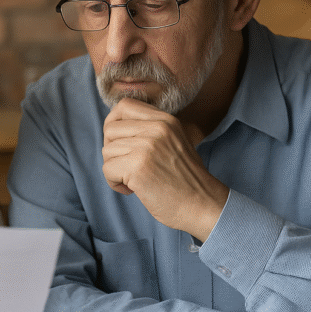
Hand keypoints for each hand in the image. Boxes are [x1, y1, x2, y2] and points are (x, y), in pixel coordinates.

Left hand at [101, 98, 228, 239]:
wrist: (203, 205)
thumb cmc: (186, 180)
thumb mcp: (175, 142)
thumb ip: (150, 131)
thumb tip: (114, 127)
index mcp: (166, 120)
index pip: (124, 106)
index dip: (114, 124)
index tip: (119, 143)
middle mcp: (157, 128)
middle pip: (110, 129)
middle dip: (112, 151)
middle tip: (127, 167)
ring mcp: (147, 146)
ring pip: (107, 151)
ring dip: (114, 170)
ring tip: (133, 180)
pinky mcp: (138, 167)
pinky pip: (107, 169)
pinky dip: (114, 183)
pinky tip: (131, 190)